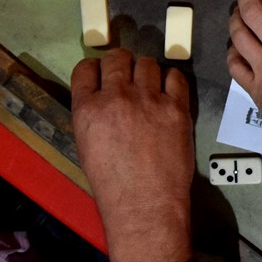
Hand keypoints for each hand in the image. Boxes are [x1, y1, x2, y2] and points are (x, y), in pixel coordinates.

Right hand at [71, 48, 193, 261]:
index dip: (94, 69)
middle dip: (121, 63)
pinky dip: (170, 80)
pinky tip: (168, 93)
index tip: (101, 75)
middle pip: (117, 57)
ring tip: (149, 87)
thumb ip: (92, 114)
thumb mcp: (86, 145)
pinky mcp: (176, 107)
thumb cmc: (112, 184)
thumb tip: (102, 97)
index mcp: (87, 108)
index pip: (86, 67)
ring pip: (147, 63)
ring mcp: (148, 99)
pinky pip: (175, 76)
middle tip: (127, 76)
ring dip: (146, 71)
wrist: (145, 204)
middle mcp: (116, 96)